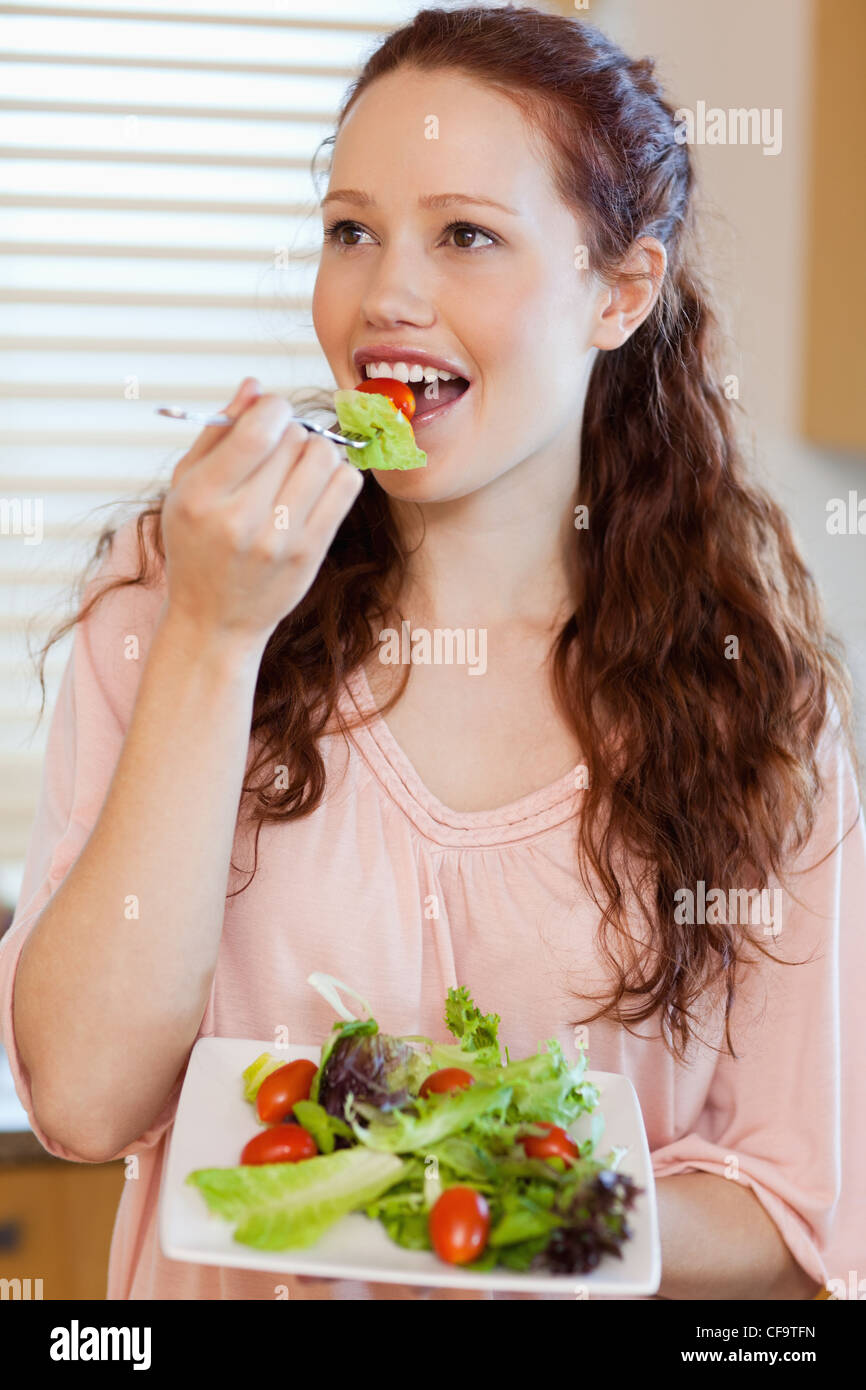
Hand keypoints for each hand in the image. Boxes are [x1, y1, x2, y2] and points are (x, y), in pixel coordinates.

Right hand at [161, 378, 362, 647]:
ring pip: (325, 457)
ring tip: (297, 469)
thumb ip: (218, 432)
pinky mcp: (310, 553)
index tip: (271, 415)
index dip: (274, 408)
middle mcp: (240, 519)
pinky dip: (337, 476)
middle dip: (291, 433)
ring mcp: (279, 539)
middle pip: (295, 439)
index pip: (259, 429)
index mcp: (201, 495)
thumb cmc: (197, 546)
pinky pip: (346, 487)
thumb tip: (255, 386)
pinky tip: (317, 487)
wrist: (214, 620)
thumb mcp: (186, 486)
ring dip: (316, 452)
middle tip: (279, 451)